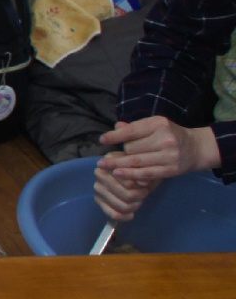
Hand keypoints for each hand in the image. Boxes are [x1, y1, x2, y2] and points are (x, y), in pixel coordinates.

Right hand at [91, 163, 149, 222]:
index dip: (140, 186)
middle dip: (138, 197)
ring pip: (122, 206)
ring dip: (134, 206)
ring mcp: (97, 187)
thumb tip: (143, 183)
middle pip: (126, 194)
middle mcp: (99, 173)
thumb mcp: (145, 168)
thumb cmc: (140, 170)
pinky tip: (131, 214)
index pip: (128, 181)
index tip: (145, 184)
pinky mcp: (97, 200)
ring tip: (138, 201)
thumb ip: (144, 173)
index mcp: (110, 162)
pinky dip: (125, 216)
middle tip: (143, 194)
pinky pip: (113, 214)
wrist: (134, 176)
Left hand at [94, 115, 219, 221]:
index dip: (115, 136)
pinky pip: (146, 173)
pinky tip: (118, 174)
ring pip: (137, 161)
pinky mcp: (171, 169)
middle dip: (121, 152)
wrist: (196, 148)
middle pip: (133, 147)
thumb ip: (136, 127)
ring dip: (118, 164)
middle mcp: (166, 139)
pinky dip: (130, 174)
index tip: (102, 140)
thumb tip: (116, 126)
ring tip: (103, 166)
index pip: (132, 130)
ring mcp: (169, 155)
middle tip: (109, 156)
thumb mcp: (155, 126)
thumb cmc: (170, 135)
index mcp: (160, 124)